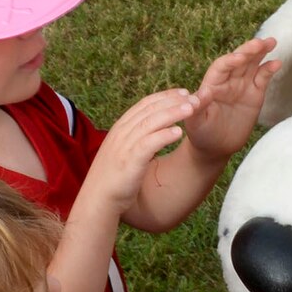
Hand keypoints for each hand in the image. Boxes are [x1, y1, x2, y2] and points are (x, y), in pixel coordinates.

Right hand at [83, 89, 199, 214]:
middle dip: (173, 101)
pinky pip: (149, 143)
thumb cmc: (114, 178)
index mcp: (120, 128)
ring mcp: (124, 145)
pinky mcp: (130, 160)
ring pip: (151, 122)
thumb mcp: (124, 151)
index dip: (165, 96)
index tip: (183, 92)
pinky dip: (164, 136)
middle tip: (194, 97)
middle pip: (150, 109)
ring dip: (172, 113)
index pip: (145, 104)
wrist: (98, 198)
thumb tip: (155, 130)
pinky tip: (179, 133)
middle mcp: (122, 132)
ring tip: (191, 109)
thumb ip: (136, 138)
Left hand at [182, 37, 279, 162]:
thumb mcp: (195, 122)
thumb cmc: (201, 133)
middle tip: (261, 41)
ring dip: (261, 52)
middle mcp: (227, 81)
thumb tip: (201, 93)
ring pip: (252, 64)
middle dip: (249, 50)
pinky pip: (263, 78)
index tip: (240, 57)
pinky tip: (277, 63)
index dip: (230, 61)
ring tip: (272, 42)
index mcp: (212, 84)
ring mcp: (242, 86)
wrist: (216, 147)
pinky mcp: (255, 94)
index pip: (221, 67)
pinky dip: (269, 69)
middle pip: (239, 60)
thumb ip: (197, 107)